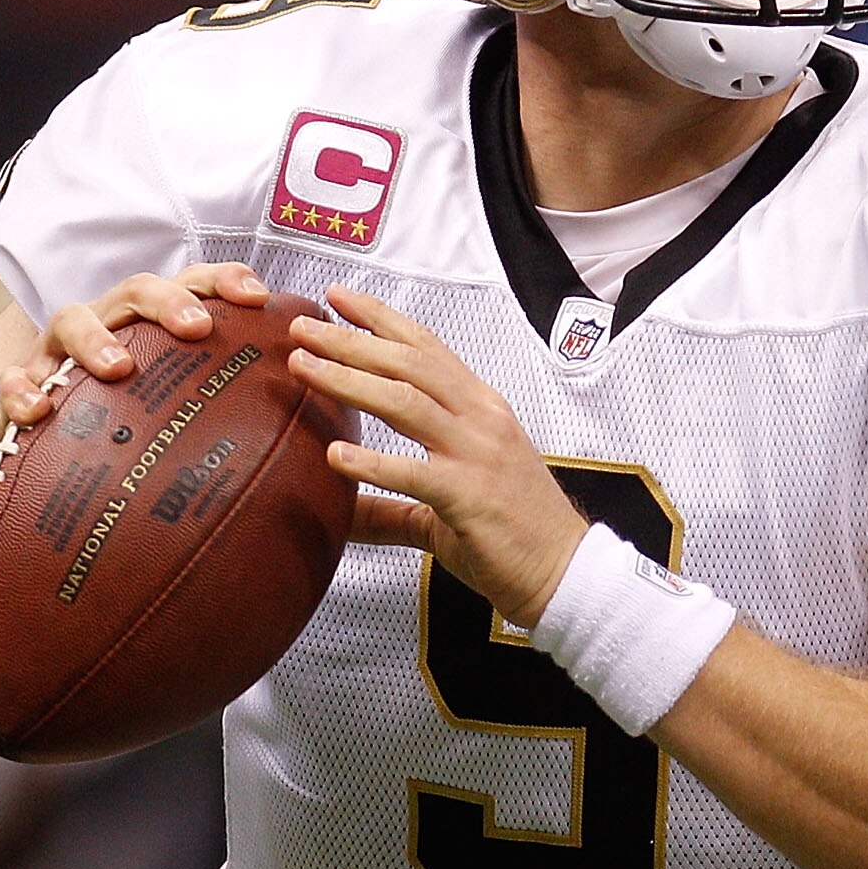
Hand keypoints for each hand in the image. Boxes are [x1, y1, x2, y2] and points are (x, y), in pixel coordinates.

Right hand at [0, 264, 270, 454]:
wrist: (41, 441)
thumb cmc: (126, 419)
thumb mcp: (175, 408)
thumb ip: (224, 408)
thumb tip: (299, 438)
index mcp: (149, 323)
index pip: (191, 285)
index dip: (224, 280)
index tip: (259, 297)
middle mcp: (106, 323)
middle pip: (135, 290)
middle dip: (167, 301)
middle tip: (198, 329)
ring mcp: (57, 350)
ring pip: (70, 318)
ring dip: (96, 338)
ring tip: (119, 368)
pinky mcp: (18, 382)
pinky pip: (13, 377)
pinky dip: (22, 389)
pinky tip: (38, 411)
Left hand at [287, 286, 589, 629]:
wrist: (565, 571)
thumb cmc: (513, 532)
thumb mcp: (445, 503)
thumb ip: (389, 504)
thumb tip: (338, 513)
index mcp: (479, 409)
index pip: (425, 348)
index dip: (380, 319)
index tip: (337, 297)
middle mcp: (480, 419)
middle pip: (408, 364)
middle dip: (351, 341)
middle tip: (302, 325)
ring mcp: (477, 455)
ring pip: (406, 402)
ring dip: (349, 379)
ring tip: (304, 367)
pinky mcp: (471, 498)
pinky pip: (415, 474)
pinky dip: (373, 463)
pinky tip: (334, 455)